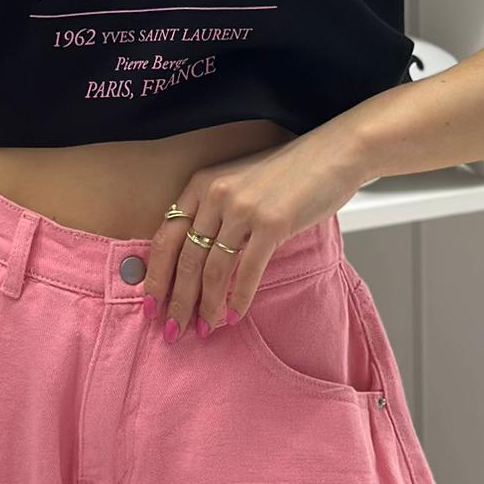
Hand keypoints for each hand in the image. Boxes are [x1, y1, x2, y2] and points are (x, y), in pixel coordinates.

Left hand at [141, 133, 358, 341]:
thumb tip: (194, 262)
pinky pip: (247, 271)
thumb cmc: (287, 172)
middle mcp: (216, 194)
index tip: (150, 304)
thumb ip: (214, 213)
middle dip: (177, 300)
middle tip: (172, 329)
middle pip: (186, 259)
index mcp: (201, 183)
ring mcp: (243, 209)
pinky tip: (234, 315)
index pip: (166, 237)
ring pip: (213, 270)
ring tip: (204, 329)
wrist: (333, 153)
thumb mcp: (237, 183)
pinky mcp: (272, 224)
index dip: (155, 276)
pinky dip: (239, 299)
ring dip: (207, 306)